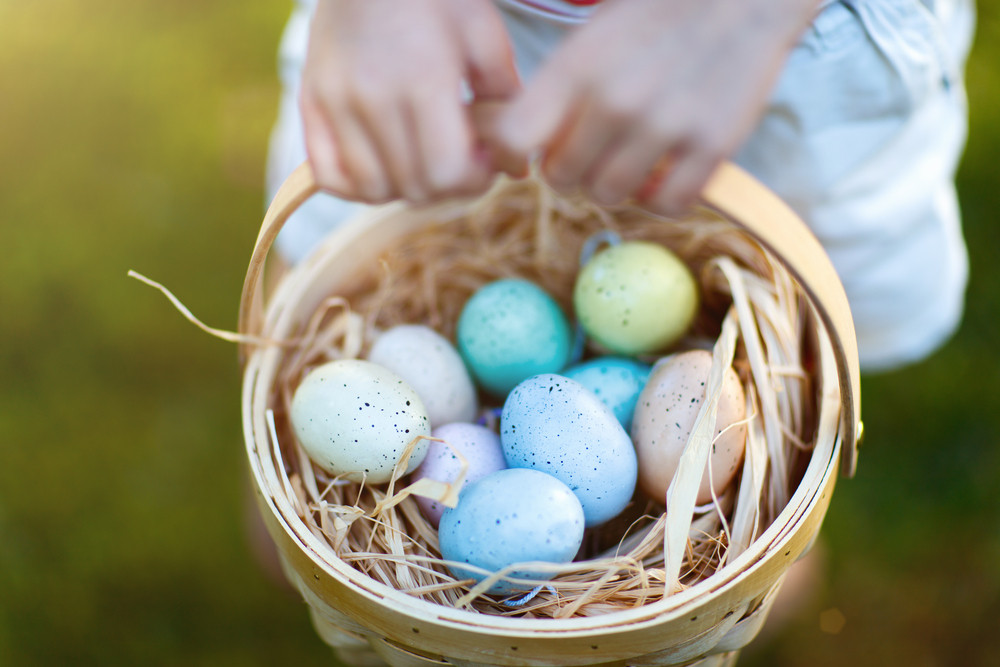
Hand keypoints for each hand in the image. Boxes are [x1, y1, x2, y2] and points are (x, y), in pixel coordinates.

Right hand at [300, 0, 519, 203]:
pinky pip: (330, 176)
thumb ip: (504, 101)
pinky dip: (357, 185)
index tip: (483, 159)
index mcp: (424, 80)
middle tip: (459, 159)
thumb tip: (516, 167)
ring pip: (372, 190)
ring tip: (422, 160)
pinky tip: (383, 166)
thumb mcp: (484, 34)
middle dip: (447, 186)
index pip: (447, 172)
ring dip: (404, 189)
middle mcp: (373, 98)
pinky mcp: (311, 103)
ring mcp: (336, 103)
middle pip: (414, 188)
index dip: (474, 180)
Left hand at [496, 0, 818, 214]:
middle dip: (571, 171)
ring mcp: (665, 125)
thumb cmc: (657, 15)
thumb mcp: (592, 38)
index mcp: (577, 67)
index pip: (514, 139)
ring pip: (611, 196)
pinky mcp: (712, 145)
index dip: (510, 158)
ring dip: (616, 186)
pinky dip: (662, 199)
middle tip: (592, 152)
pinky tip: (666, 174)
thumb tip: (520, 145)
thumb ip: (557, 91)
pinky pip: (668, 205)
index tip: (526, 160)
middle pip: (562, 179)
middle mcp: (615, 100)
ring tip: (631, 158)